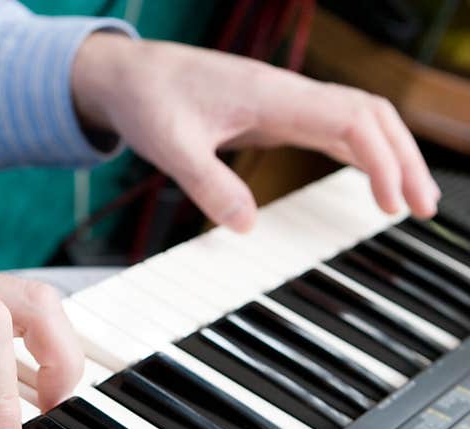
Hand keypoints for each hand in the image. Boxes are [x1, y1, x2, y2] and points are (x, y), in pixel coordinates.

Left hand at [72, 34, 440, 230]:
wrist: (131, 74)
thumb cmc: (150, 101)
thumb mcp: (170, 147)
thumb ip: (208, 184)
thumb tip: (245, 227)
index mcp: (272, 96)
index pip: (351, 120)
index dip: (381, 160)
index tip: (392, 204)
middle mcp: (287, 94)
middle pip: (370, 116)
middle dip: (403, 158)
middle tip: (422, 208)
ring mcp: (284, 102)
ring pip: (357, 119)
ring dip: (388, 154)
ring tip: (408, 201)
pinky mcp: (274, 113)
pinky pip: (332, 127)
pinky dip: (359, 152)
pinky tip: (368, 177)